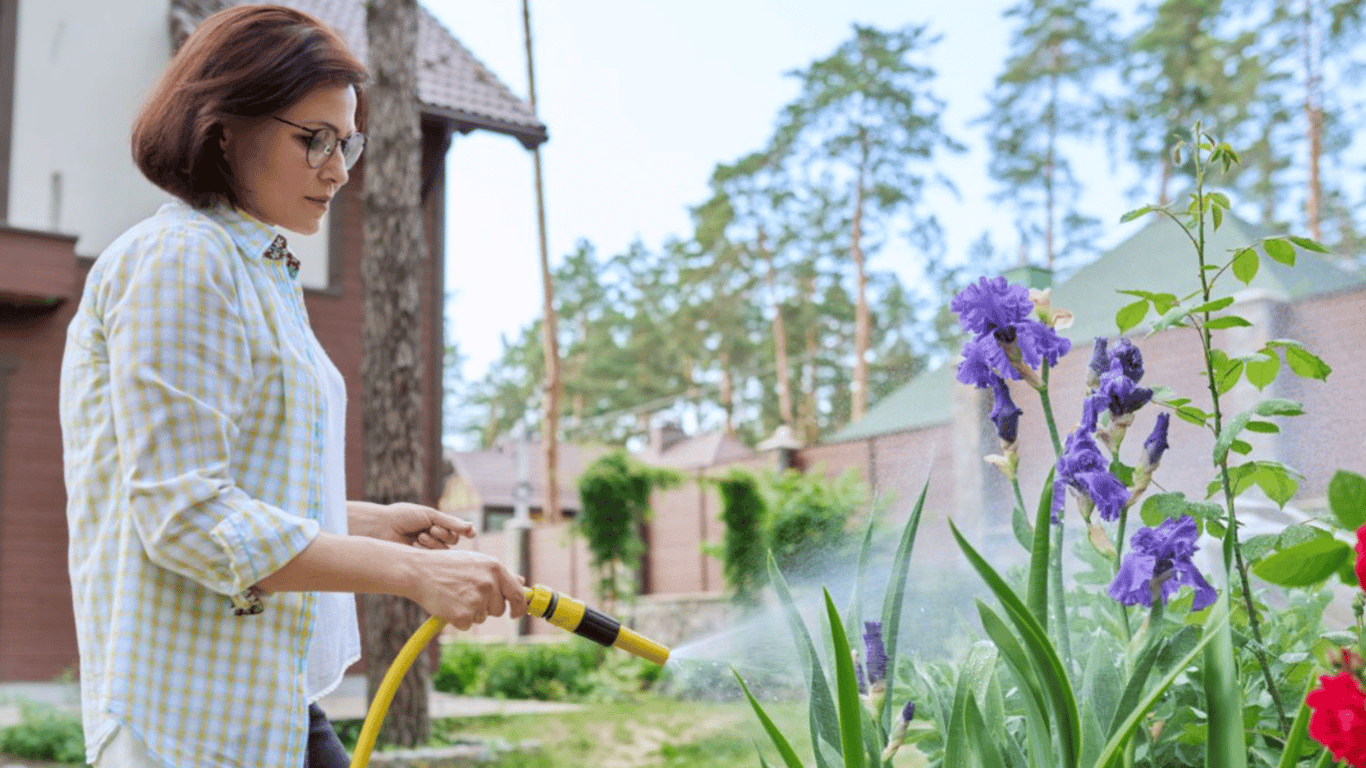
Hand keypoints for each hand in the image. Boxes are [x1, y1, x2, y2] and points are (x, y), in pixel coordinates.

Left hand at [348, 501, 474, 548]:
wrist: (383, 526)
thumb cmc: (405, 516)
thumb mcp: (430, 515)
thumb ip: (450, 522)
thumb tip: (471, 527)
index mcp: (438, 524)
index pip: (458, 529)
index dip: (466, 531)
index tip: (471, 533)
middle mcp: (435, 537)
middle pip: (453, 540)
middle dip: (443, 534)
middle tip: (430, 529)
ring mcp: (428, 549)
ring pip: (444, 551)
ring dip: (434, 542)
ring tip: (419, 537)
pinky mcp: (420, 559)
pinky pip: (433, 558)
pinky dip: (426, 550)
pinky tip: (414, 545)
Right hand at [407, 550, 527, 630]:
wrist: (419, 570)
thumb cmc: (447, 565)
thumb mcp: (476, 562)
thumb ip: (499, 574)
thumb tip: (521, 583)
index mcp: (495, 568)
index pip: (517, 594)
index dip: (520, 607)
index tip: (515, 613)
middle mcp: (488, 583)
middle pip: (499, 609)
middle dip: (487, 608)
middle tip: (468, 596)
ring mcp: (476, 599)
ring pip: (482, 617)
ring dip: (471, 612)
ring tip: (455, 595)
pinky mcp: (462, 614)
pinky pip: (466, 625)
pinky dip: (457, 619)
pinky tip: (447, 604)